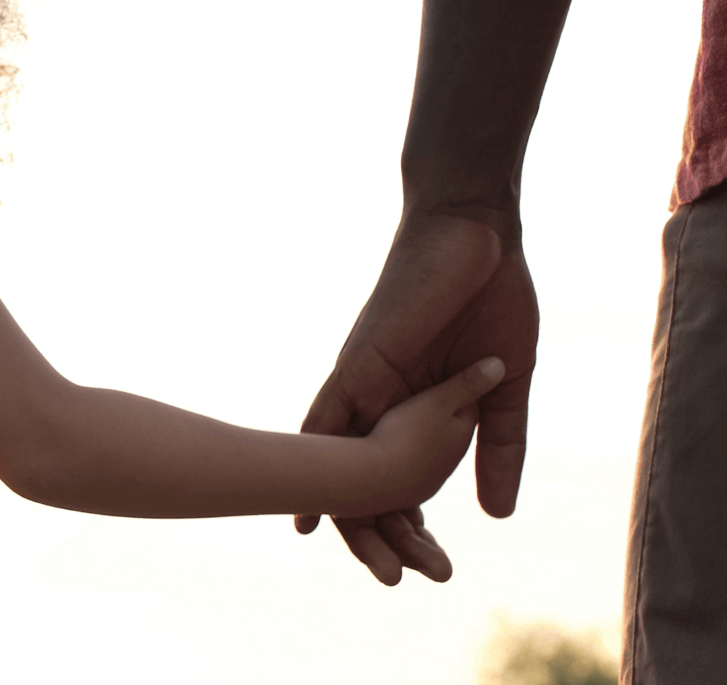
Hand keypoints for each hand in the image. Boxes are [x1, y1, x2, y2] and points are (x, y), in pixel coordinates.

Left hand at [297, 213, 536, 583]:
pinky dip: (316, 454)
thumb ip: (499, 444)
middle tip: (394, 579)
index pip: (398, 476)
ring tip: (359, 555)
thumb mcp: (506, 384)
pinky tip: (306, 498)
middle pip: (361, 476)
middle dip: (374, 531)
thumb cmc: (491, 298)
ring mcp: (363, 382)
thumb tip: (497, 514)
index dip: (406, 520)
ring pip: (337, 457)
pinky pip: (328, 416)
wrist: (476, 234)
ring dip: (345, 508)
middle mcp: (378, 401)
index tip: (424, 563)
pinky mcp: (358, 362)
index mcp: (412, 406)